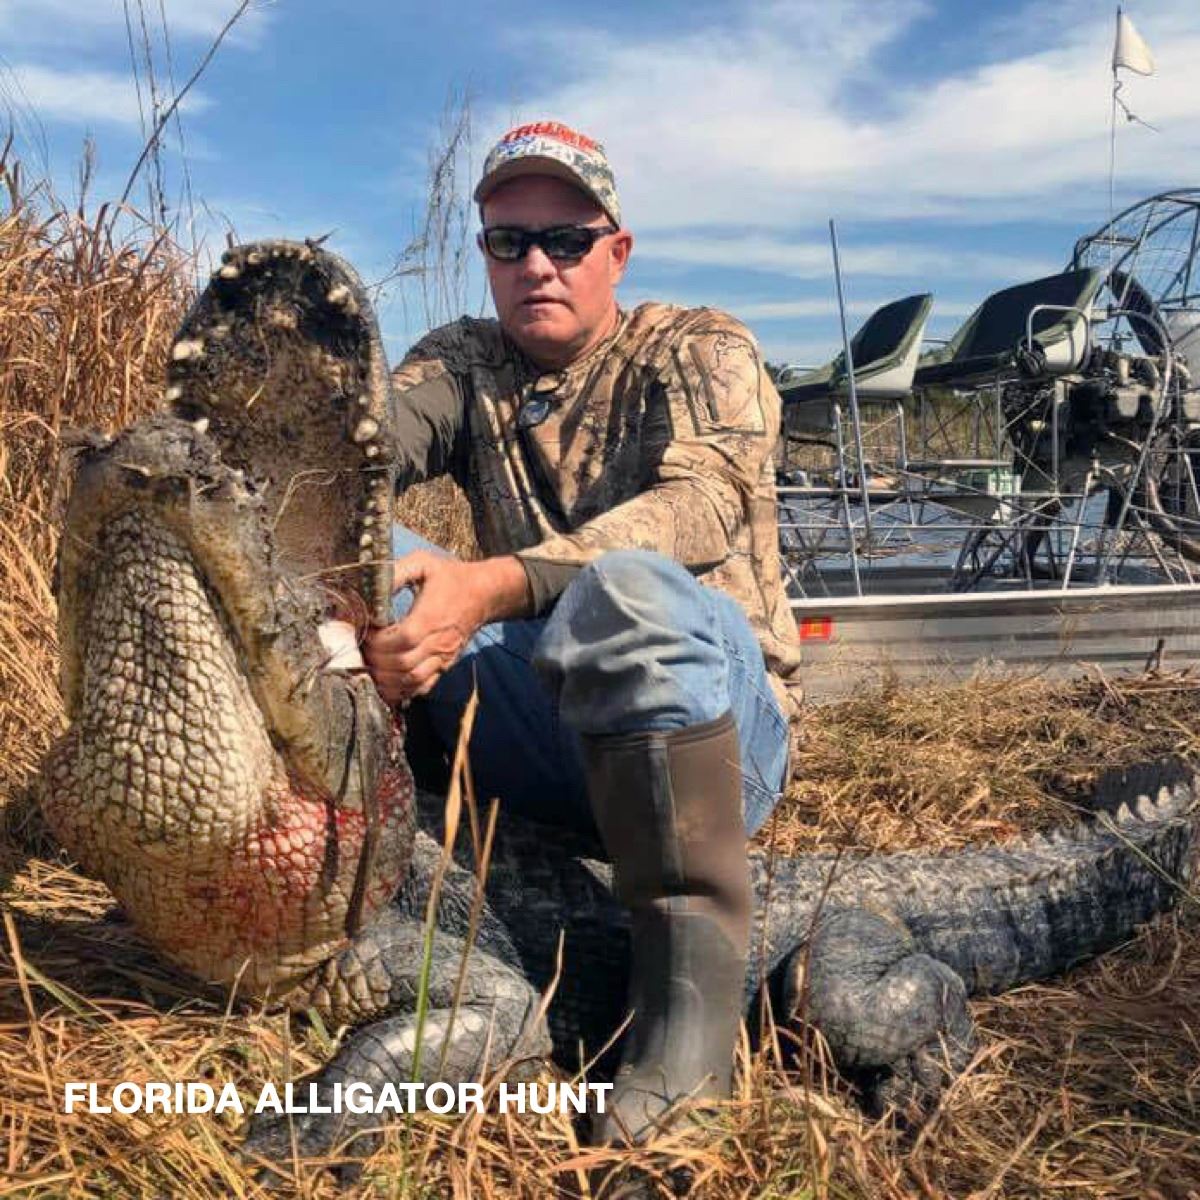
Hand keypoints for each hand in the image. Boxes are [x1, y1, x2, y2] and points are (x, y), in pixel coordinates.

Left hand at [363, 552, 528, 702]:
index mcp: (432, 616)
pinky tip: (386, 682)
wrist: (484, 594)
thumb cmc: (450, 577)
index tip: (366, 631)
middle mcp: (439, 641)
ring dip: (385, 678)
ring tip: (370, 665)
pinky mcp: (444, 666)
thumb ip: (396, 573)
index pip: (402, 639)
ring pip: (411, 680)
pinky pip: (422, 687)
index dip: (379, 640)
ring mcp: (443, 657)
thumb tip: (370, 588)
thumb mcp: (423, 564)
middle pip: (403, 664)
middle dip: (376, 660)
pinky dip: (401, 690)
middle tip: (362, 649)